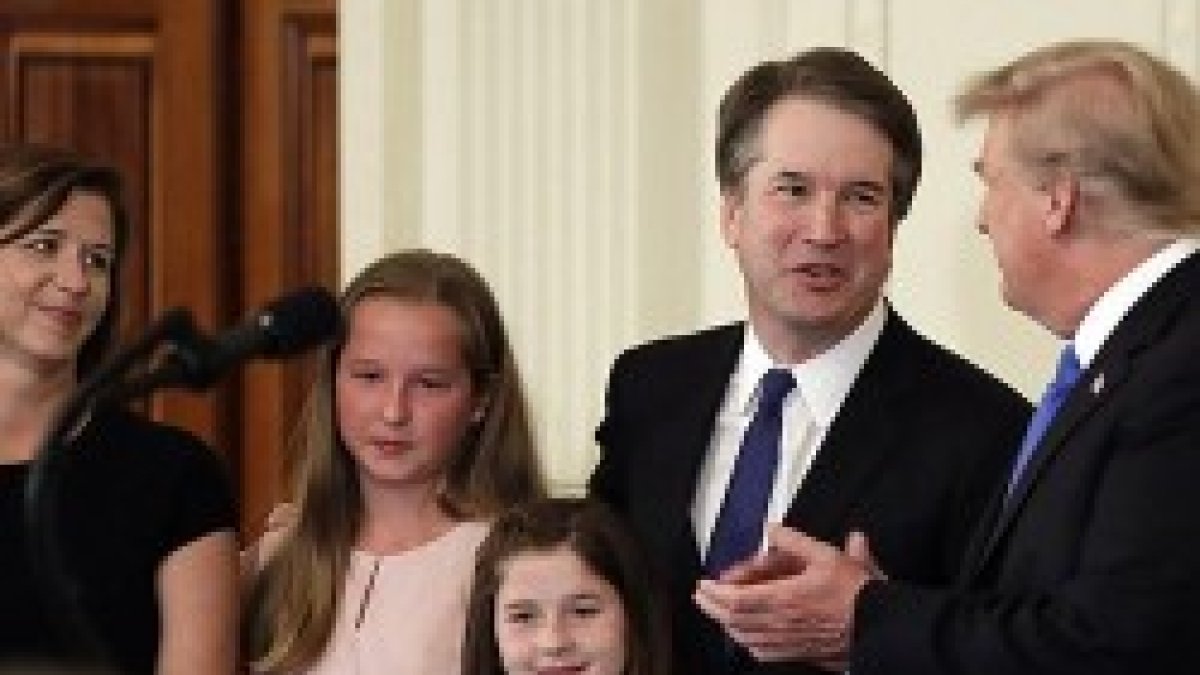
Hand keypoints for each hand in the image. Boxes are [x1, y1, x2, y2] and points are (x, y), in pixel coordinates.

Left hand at [693, 525, 879, 662]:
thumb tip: (773, 529)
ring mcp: (786, 642)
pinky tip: (745, 635)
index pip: (734, 599)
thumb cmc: (856, 595)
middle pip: (732, 620)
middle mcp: (780, 624)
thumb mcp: (826, 555)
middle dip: (711, 606)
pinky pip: (761, 651)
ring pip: (743, 637)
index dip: (714, 593)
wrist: (879, 626)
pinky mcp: (796, 654)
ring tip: (718, 611)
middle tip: (702, 596)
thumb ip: (794, 540)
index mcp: (784, 599)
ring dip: (726, 623)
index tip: (704, 583)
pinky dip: (746, 640)